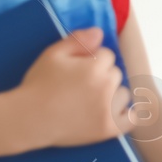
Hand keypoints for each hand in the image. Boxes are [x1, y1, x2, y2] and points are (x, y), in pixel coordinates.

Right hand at [14, 27, 134, 148]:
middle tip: (81, 87)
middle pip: (115, 73)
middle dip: (102, 76)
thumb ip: (78, 40)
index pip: (107, 55)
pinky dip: (126, 114)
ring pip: (123, 93)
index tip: (78, 70)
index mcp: (95, 67)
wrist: (29, 119)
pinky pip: (131, 118)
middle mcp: (106, 86)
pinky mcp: (109, 128)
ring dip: (112, 94)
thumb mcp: (53, 54)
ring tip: (91, 101)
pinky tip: (115, 112)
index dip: (93, 60)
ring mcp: (109, 109)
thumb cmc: (39, 84)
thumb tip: (100, 32)